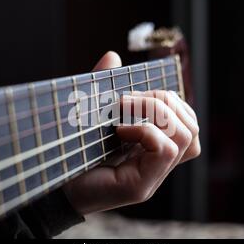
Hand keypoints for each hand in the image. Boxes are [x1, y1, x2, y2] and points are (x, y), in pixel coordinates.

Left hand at [62, 51, 200, 214]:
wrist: (51, 187)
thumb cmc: (71, 149)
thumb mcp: (91, 113)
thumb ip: (103, 87)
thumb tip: (113, 56)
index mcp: (152, 149)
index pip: (189, 125)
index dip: (172, 103)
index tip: (135, 96)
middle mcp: (158, 165)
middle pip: (192, 128)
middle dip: (165, 101)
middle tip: (128, 100)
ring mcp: (152, 178)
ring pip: (187, 136)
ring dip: (156, 112)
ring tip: (123, 110)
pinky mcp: (140, 187)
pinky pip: (165, 149)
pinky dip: (145, 130)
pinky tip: (119, 130)